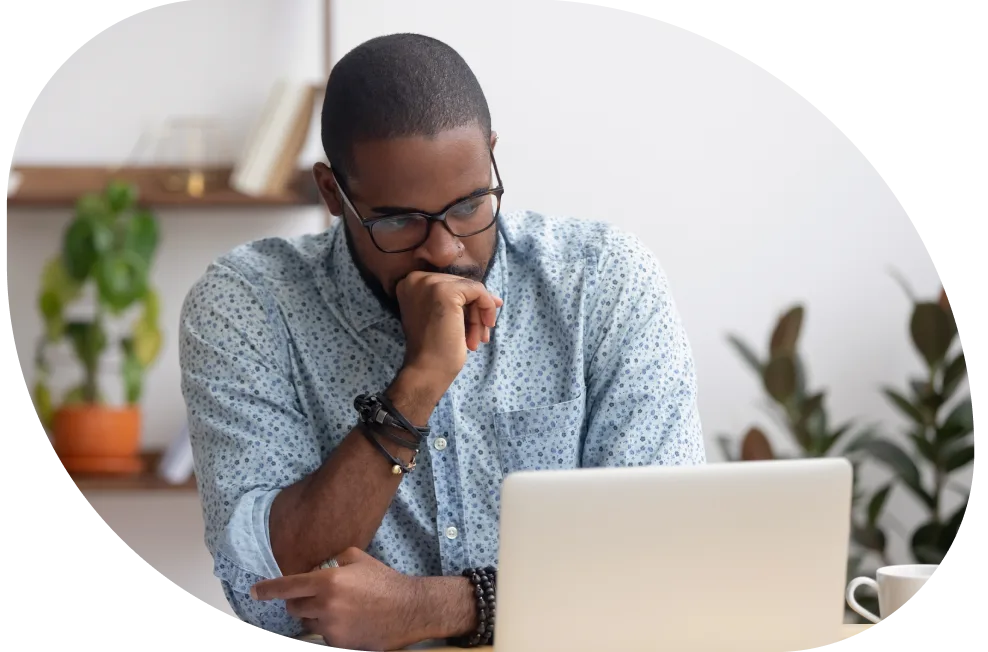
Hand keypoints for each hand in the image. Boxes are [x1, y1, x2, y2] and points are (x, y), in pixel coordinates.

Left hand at [251, 547, 424, 650]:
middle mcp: (325, 606)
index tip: (254, 591)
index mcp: (328, 581)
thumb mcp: (358, 558)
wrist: (408, 609)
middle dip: (298, 602)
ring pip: (307, 623)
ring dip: (314, 616)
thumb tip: (317, 567)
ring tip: (337, 609)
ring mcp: (331, 628)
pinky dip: (330, 628)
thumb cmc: (383, 580)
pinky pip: (324, 635)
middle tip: (315, 596)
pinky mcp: (339, 644)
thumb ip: (333, 559)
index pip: (288, 586)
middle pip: (293, 608)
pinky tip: (349, 621)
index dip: (268, 589)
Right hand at [395, 271, 502, 385]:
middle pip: (461, 285)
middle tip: (481, 334)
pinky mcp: (445, 291)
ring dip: (480, 314)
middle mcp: (416, 279)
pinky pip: (478, 291)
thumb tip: (495, 298)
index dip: (467, 302)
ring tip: (479, 339)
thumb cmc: (435, 349)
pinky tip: (483, 330)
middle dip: (475, 310)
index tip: (480, 320)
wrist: (427, 370)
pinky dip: (487, 308)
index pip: (449, 284)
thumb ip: (459, 302)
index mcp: (410, 284)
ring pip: (471, 288)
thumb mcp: (442, 317)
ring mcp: (429, 283)